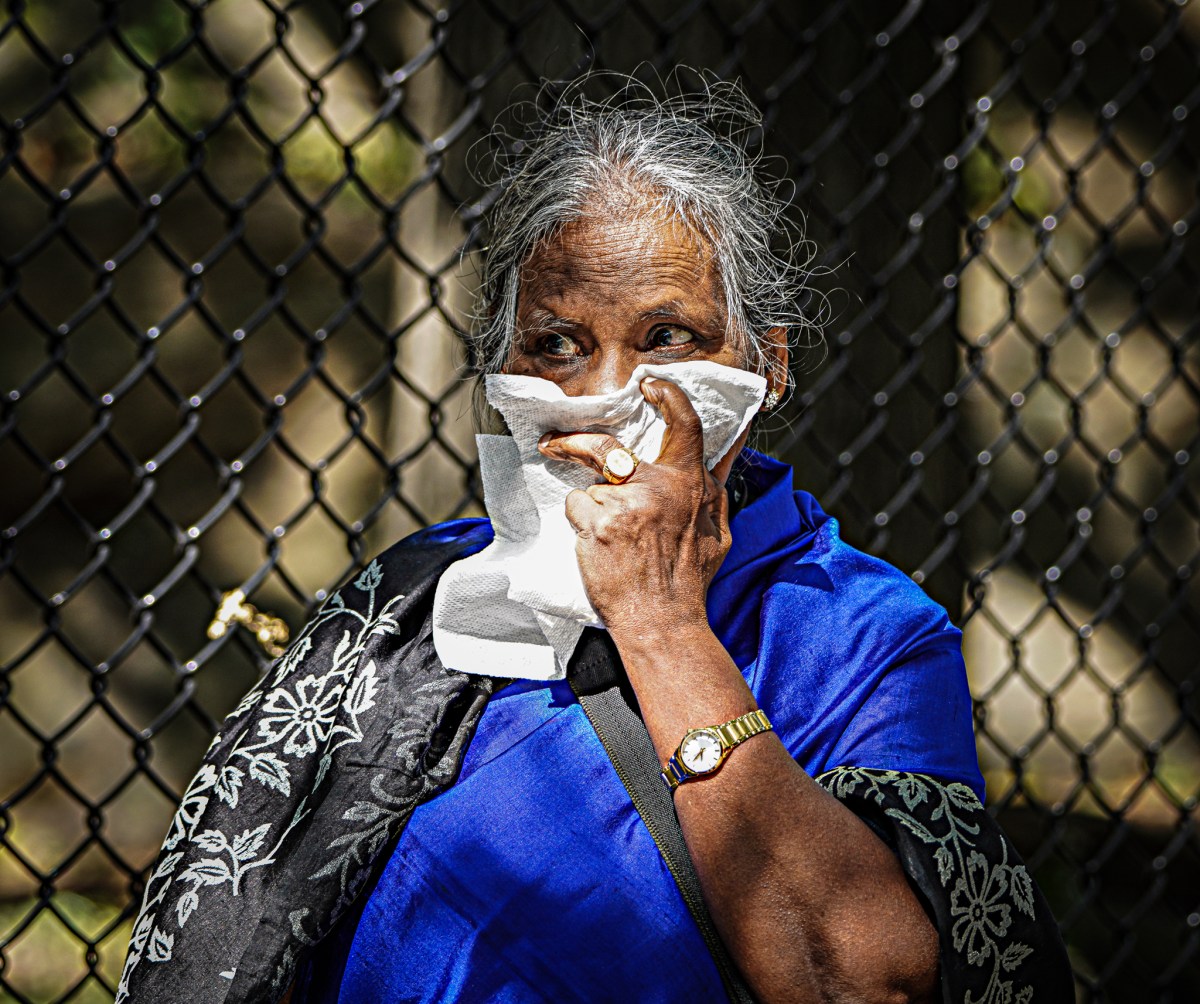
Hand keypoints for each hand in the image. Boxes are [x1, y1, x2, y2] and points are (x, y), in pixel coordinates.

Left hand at [537, 378, 731, 635]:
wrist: (663, 622)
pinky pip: (578, 507)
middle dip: (576, 444)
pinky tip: (599, 549)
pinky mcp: (600, 522)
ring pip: (592, 488)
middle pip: (608, 449)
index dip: (667, 397)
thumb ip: (711, 493)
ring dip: (593, 510)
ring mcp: (628, 502)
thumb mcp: (718, 532)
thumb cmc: (688, 582)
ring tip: (608, 542)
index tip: (650, 385)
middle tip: (554, 444)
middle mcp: (662, 487)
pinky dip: (582, 526)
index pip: (684, 425)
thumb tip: (716, 461)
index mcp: (692, 485)